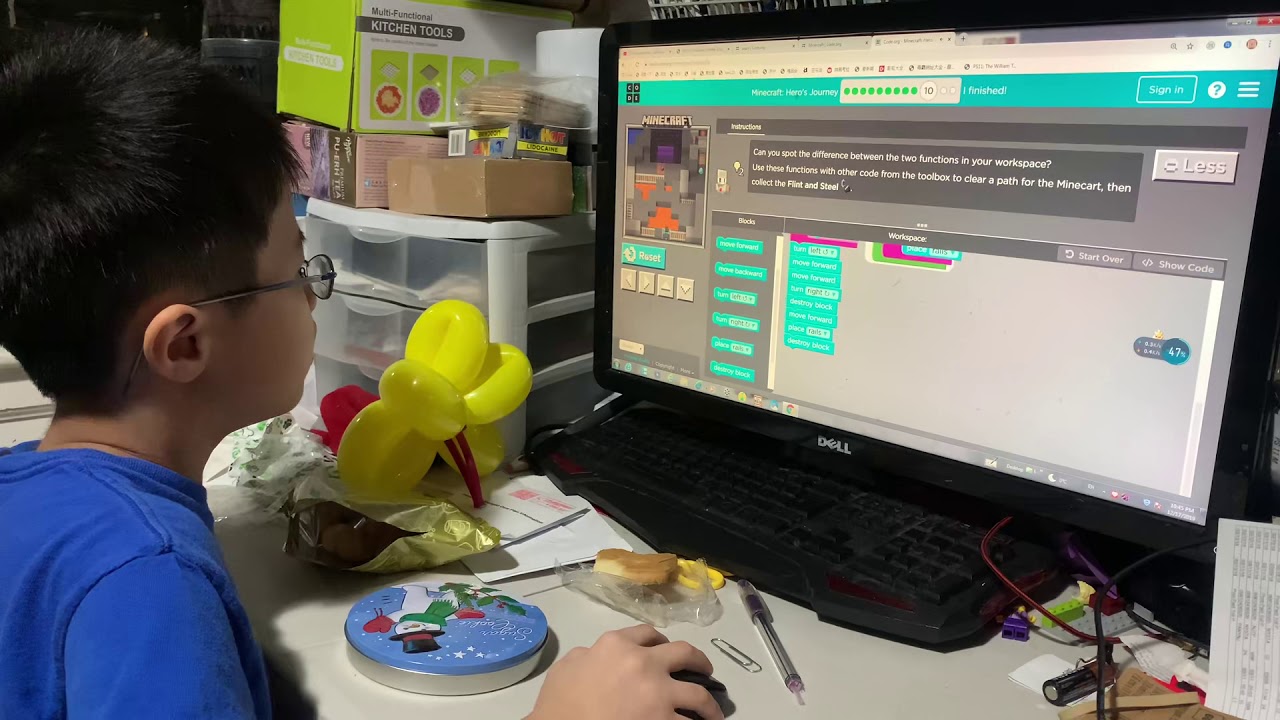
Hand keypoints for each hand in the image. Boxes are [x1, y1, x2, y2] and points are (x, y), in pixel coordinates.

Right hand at [527, 625, 722, 719]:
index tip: (666, 649)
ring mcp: (658, 693)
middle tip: (706, 671)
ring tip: (714, 713)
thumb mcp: (567, 667)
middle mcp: (644, 662)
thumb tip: (595, 656)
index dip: (660, 641)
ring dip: (710, 704)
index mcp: (616, 645)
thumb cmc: (558, 703)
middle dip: (699, 662)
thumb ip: (588, 656)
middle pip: (684, 653)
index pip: (647, 633)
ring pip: (699, 694)